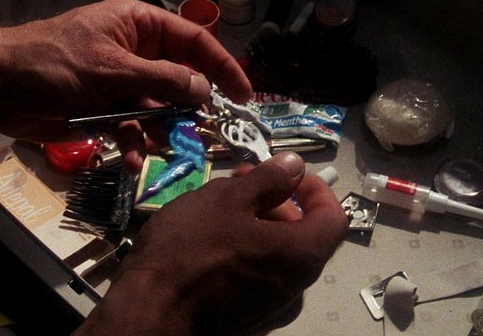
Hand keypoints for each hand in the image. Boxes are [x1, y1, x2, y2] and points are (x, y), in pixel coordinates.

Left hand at [0, 0, 251, 170]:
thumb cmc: (55, 63)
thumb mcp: (113, 69)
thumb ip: (163, 80)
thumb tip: (205, 89)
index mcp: (140, 26)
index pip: (194, 41)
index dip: (222, 66)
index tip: (243, 94)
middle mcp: (136, 52)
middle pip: (180, 78)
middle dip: (192, 106)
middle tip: (208, 131)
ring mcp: (122, 83)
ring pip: (159, 108)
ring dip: (164, 129)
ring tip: (166, 147)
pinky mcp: (106, 110)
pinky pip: (133, 127)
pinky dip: (136, 143)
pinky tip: (135, 159)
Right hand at [74, 152, 347, 334]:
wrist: (149, 311)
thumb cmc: (190, 249)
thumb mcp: (227, 199)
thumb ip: (268, 179)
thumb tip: (296, 165)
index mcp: (301, 255)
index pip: (333, 217)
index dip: (314, 188)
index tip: (285, 173)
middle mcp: (296, 286)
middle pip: (304, 234)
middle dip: (276, 201)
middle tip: (239, 182)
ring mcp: (272, 306)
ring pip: (276, 254)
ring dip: (256, 224)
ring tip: (217, 208)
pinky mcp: (247, 317)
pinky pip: (257, 275)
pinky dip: (244, 251)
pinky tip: (208, 242)